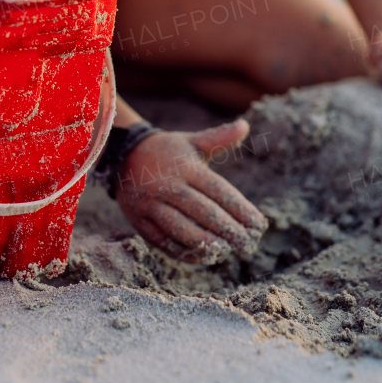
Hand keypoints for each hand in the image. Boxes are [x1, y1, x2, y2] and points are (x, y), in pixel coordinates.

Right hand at [114, 119, 267, 264]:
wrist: (122, 156)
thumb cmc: (167, 152)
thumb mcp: (192, 142)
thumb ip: (219, 138)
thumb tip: (244, 126)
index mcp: (185, 167)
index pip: (217, 190)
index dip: (240, 209)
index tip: (259, 224)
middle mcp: (167, 185)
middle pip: (201, 211)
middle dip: (227, 229)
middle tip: (247, 244)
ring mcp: (150, 205)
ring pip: (180, 228)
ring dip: (204, 242)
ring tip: (225, 252)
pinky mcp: (138, 221)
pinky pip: (162, 241)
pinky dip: (182, 251)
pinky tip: (202, 257)